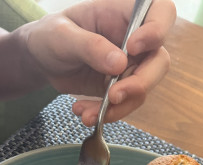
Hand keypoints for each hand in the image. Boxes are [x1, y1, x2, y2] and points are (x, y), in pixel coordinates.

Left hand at [25, 0, 175, 124]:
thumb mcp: (63, 35)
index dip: (156, 31)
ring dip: (119, 107)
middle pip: (159, 61)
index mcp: (124, 12)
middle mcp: (135, 39)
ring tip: (87, 113)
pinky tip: (86, 114)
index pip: (161, 12)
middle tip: (114, 95)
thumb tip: (119, 64)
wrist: (41, 61)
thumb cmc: (51, 36)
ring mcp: (130, 66)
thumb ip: (90, 46)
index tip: (132, 48)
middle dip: (140, 83)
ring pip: (143, 89)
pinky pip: (125, 105)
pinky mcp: (121, 87)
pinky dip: (107, 114)